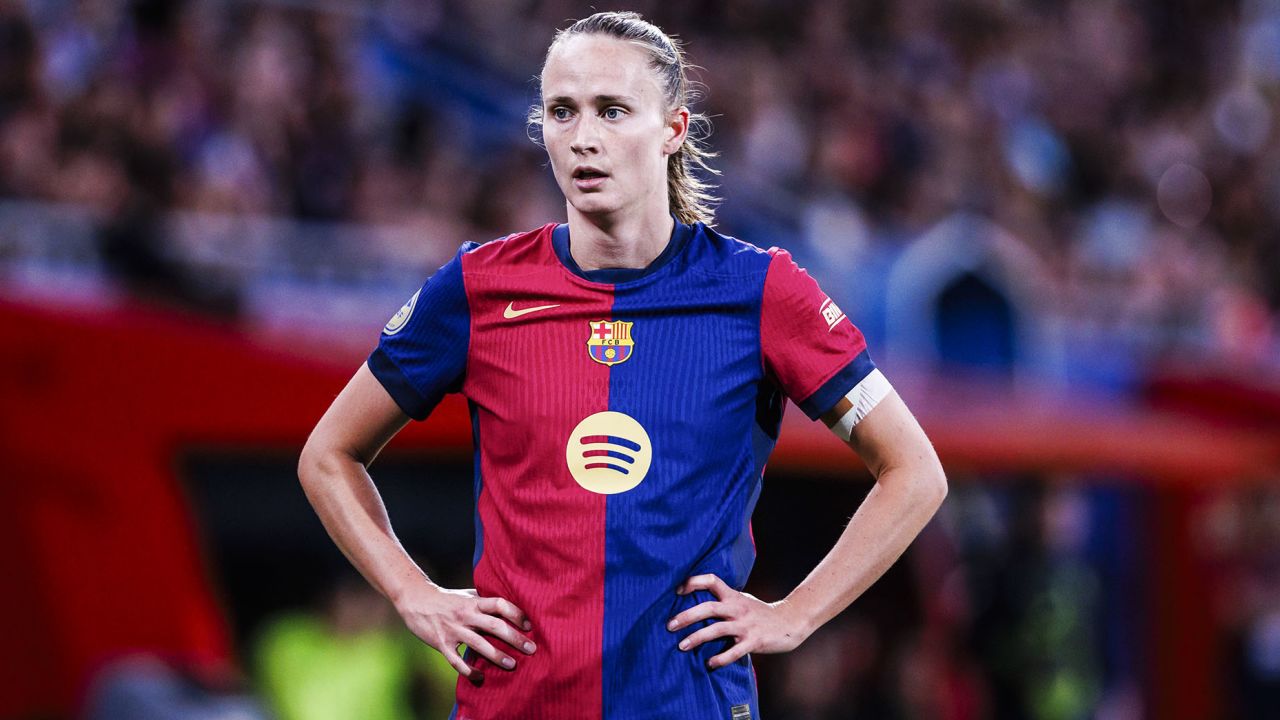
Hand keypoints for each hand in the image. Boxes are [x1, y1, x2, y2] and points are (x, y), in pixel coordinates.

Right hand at [395, 583, 535, 681]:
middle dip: (514, 638)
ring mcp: (453, 630)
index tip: (529, 625)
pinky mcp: (441, 643)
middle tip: (531, 649)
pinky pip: (456, 661)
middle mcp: (465, 615)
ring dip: (496, 656)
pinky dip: (469, 671)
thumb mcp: (466, 594)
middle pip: (494, 626)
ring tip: (512, 664)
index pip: (499, 604)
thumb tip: (508, 601)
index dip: (516, 613)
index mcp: (473, 602)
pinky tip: (480, 677)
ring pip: (478, 644)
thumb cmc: (446, 598)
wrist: (415, 600)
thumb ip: (484, 599)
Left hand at [666, 574, 809, 668]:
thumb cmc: (760, 612)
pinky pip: (734, 651)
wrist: (789, 622)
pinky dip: (721, 658)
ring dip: (697, 637)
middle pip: (709, 608)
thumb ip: (723, 600)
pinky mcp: (754, 641)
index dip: (694, 582)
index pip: (712, 580)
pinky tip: (709, 663)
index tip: (677, 591)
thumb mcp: (742, 600)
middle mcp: (738, 608)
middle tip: (670, 625)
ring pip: (717, 629)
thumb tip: (696, 602)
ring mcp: (745, 625)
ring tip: (681, 646)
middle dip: (687, 616)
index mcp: (733, 596)